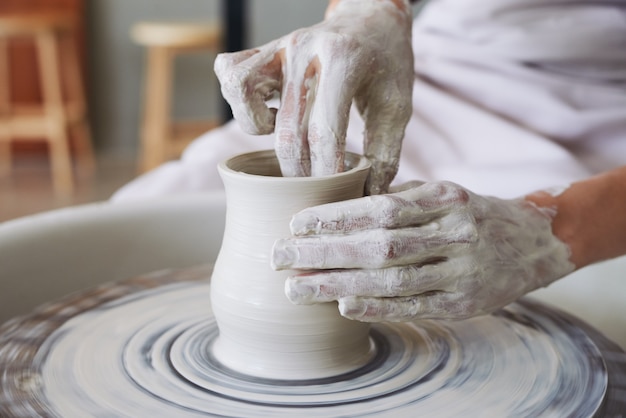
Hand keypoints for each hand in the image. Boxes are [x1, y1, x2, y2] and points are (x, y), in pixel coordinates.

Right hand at [214, 0, 413, 193]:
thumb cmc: (386, 64)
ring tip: (286, 132)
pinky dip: (243, 102)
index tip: (333, 191)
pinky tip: (271, 113)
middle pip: (286, 129)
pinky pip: (230, 73)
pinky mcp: (264, 48)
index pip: (324, 132)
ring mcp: (280, 46)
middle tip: (313, 183)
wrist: (371, 18)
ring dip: (258, 128)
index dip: (326, 172)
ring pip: (241, 92)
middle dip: (298, 170)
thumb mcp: (398, 106)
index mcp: (343, 59)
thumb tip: (365, 196)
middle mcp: (305, 49)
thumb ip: (384, 153)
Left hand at [272, 181, 575, 320]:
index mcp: (445, 198)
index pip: (380, 208)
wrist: (534, 242)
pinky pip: (414, 307)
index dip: (336, 216)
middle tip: (280, 255)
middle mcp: (455, 234)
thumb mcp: (444, 193)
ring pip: (391, 280)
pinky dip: (377, 308)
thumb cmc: (473, 213)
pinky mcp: (465, 304)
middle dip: (324, 251)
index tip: (296, 223)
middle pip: (379, 245)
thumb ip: (400, 198)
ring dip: (339, 284)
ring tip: (298, 286)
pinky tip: (342, 306)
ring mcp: (462, 272)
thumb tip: (342, 204)